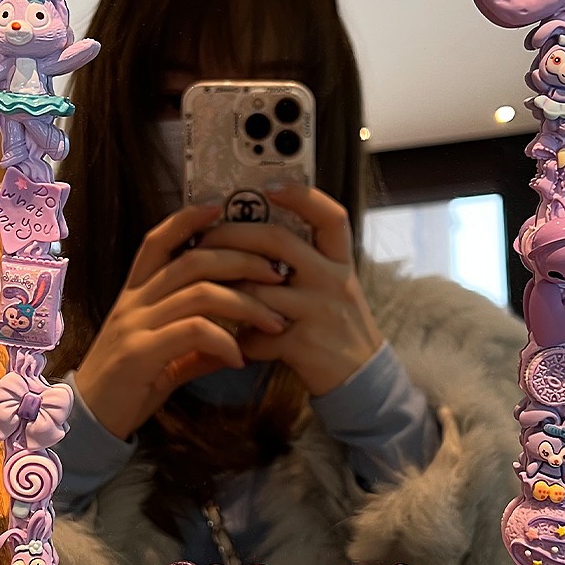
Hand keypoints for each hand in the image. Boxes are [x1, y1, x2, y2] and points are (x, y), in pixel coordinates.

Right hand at [73, 203, 289, 439]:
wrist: (88, 419)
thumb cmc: (130, 385)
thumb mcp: (167, 356)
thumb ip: (201, 344)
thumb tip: (243, 342)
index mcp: (137, 294)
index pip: (159, 241)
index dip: (188, 220)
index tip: (221, 207)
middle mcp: (135, 301)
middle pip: (194, 260)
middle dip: (242, 260)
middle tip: (278, 273)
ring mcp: (135, 324)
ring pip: (200, 293)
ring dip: (246, 304)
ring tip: (275, 322)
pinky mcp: (140, 352)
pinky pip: (193, 331)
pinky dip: (225, 341)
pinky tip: (241, 358)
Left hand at [194, 184, 384, 396]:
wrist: (360, 378)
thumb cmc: (337, 327)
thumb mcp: (335, 287)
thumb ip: (308, 262)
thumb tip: (256, 235)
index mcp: (340, 263)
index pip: (331, 217)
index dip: (302, 195)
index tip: (269, 186)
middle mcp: (333, 281)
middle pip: (277, 242)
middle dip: (232, 235)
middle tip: (204, 238)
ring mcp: (319, 312)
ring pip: (257, 290)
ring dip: (228, 293)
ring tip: (211, 294)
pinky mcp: (304, 345)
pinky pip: (257, 335)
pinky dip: (241, 339)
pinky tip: (237, 342)